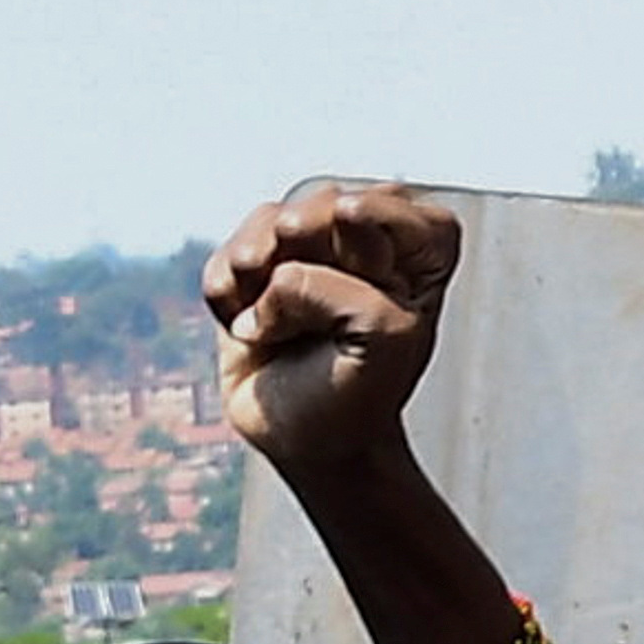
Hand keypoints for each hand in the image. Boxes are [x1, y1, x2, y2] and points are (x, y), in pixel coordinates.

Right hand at [203, 181, 456, 483]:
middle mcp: (360, 242)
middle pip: (328, 201)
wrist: (308, 442)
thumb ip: (340, 287)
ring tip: (266, 326)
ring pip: (271, 221)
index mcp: (415, 254)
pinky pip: (227, 255)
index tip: (374, 279)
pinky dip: (227, 293)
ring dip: (259, 268)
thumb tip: (269, 269)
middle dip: (310, 242)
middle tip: (304, 296)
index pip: (395, 204)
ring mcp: (302, 253)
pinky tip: (245, 329)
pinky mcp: (253, 272)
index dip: (373, 234)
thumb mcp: (382, 340)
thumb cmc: (359, 393)